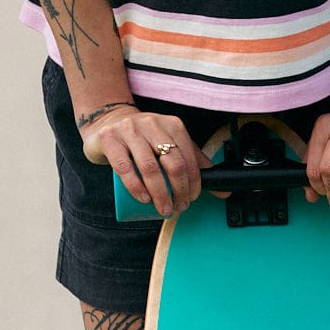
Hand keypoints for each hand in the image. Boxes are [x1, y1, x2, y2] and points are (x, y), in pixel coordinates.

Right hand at [81, 107, 212, 217]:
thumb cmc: (144, 138)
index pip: (188, 157)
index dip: (193, 182)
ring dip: (160, 193)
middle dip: (179, 190)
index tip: (191, 198)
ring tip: (163, 207)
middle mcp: (152, 123)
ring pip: (149, 166)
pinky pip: (124, 166)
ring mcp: (129, 130)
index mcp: (172, 125)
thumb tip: (221, 187)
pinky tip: (143, 198)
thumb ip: (194, 160)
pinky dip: (135, 186)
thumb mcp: (170, 143)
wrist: (109, 122)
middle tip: (177, 206)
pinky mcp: (110, 139)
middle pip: (172, 162)